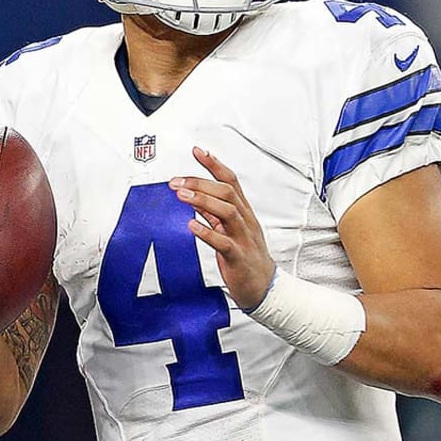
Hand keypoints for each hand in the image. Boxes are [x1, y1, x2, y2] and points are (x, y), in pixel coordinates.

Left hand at [170, 147, 275, 309]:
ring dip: (202, 201)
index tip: (197, 151)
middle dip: (200, 183)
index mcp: (243, 212)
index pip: (231, 181)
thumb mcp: (229, 230)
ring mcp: (243, 238)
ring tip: (181, 195)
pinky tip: (191, 225)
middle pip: (227, 192)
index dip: (214, 164)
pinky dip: (207, 232)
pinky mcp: (239, 257)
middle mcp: (245, 221)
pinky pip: (224, 242)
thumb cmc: (245, 258)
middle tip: (176, 181)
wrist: (265, 289)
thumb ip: (213, 214)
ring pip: (228, 212)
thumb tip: (194, 197)